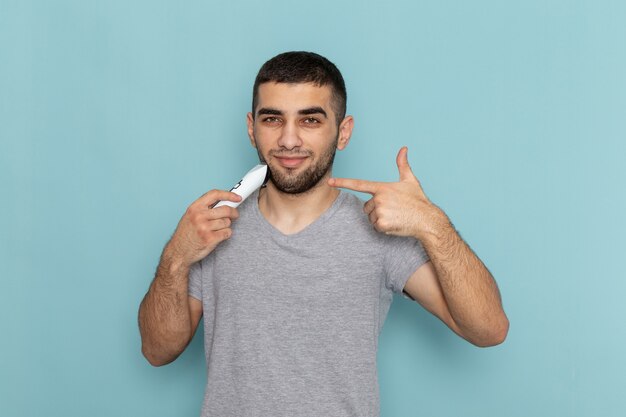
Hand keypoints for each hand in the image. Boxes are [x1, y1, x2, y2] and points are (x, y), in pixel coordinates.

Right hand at [166, 190, 241, 266]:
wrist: (178, 252)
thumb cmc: (185, 234)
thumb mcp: (190, 216)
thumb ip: (205, 208)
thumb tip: (224, 202)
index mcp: (194, 208)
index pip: (215, 194)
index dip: (228, 194)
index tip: (237, 197)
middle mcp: (199, 216)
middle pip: (225, 209)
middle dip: (233, 212)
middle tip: (235, 215)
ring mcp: (205, 228)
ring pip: (227, 222)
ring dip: (226, 226)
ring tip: (217, 229)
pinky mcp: (210, 239)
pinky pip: (227, 233)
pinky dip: (225, 234)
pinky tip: (217, 236)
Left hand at [328, 147, 443, 237]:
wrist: (426, 220)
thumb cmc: (418, 200)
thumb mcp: (410, 180)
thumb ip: (403, 165)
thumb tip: (403, 149)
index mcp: (382, 188)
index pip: (359, 184)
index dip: (343, 182)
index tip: (330, 182)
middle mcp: (379, 199)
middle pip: (367, 206)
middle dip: (377, 209)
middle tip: (393, 209)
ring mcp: (380, 211)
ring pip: (371, 217)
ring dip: (380, 219)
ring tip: (395, 216)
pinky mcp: (382, 224)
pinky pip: (375, 226)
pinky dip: (384, 227)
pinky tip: (395, 223)